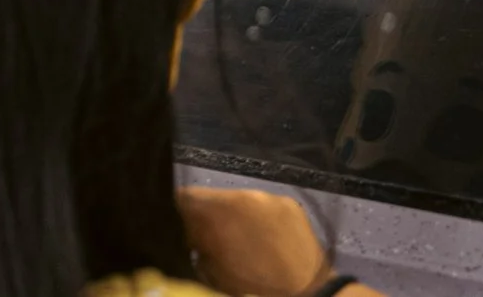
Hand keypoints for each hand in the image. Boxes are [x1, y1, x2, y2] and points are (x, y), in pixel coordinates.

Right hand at [180, 186, 329, 296]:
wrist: (310, 296)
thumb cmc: (252, 291)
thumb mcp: (210, 274)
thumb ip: (195, 248)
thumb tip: (186, 237)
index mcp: (216, 214)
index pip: (180, 198)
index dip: (172, 214)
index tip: (173, 230)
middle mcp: (241, 195)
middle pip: (207, 197)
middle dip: (202, 216)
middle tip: (204, 240)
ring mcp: (267, 197)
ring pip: (234, 200)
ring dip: (229, 216)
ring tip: (236, 241)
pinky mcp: (288, 203)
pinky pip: (260, 205)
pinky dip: (255, 219)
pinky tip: (261, 239)